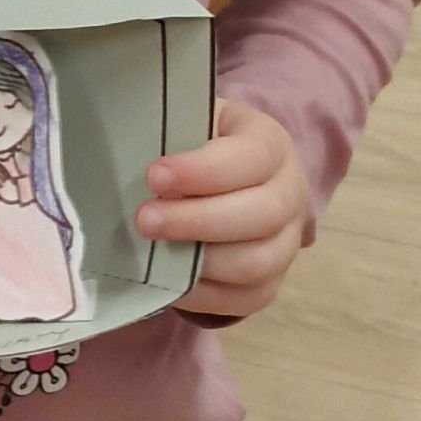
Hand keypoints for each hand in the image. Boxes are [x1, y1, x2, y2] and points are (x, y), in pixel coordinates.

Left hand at [139, 101, 307, 325]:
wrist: (212, 180)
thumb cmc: (193, 146)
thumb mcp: (187, 123)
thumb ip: (171, 135)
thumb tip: (130, 157)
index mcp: (271, 144)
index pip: (252, 157)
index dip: (204, 171)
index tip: (154, 176)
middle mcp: (290, 193)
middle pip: (262, 214)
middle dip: (198, 221)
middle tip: (145, 220)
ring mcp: (287, 241)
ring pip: (259, 262)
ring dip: (202, 262)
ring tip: (155, 254)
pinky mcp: (272, 280)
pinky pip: (249, 298)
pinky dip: (208, 295)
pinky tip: (172, 282)